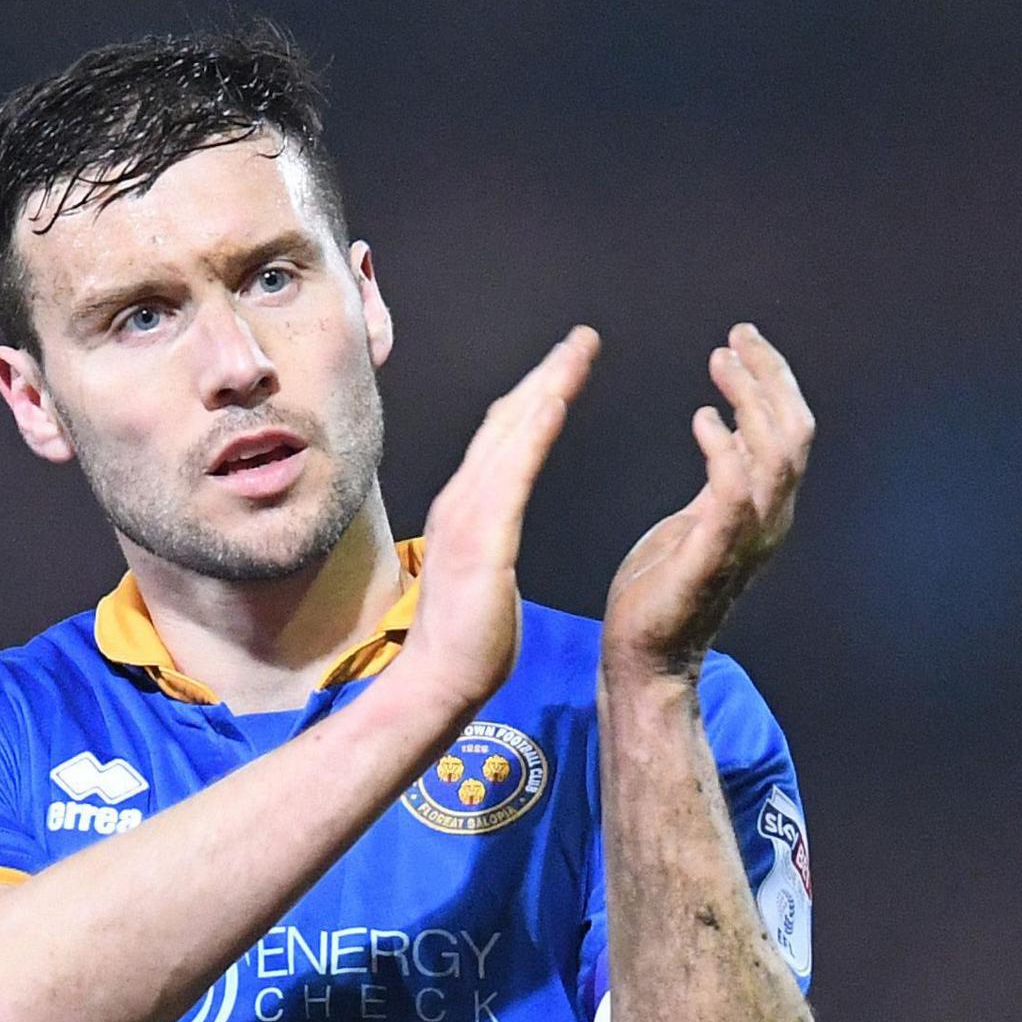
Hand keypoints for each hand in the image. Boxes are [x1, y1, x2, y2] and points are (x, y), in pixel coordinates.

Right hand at [396, 326, 600, 710]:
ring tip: (575, 353)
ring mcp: (468, 515)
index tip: (566, 366)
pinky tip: (555, 401)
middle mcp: (463, 499)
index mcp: (469, 508)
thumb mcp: (487, 574)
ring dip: (544, 388)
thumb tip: (498, 538)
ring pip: (510, 435)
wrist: (439, 683)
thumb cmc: (468, 641)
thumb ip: (491, 543)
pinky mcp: (481, 538)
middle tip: (581, 338)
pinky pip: (511, 475)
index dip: (536, 397)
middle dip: (545, 375)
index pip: (505, 439)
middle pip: (507, 421)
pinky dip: (532, 433)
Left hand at [604, 323, 813, 681]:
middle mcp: (769, 521)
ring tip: (720, 364)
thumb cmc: (661, 589)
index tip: (740, 341)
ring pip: (776, 455)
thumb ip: (723, 478)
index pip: (790, 431)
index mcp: (765, 509)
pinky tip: (701, 419)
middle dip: (769, 378)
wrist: (644, 656)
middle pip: (794, 433)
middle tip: (734, 339)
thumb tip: (731, 429)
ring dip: (751, 401)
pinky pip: (734, 494)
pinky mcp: (712, 555)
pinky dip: (725, 450)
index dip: (772, 381)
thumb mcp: (698, 519)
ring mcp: (746, 540)